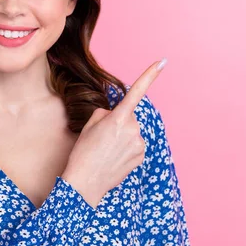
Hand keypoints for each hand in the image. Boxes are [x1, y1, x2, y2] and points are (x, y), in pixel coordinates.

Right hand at [61, 58, 166, 207]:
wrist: (85, 183)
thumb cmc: (83, 153)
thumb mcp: (89, 125)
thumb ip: (106, 113)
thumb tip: (116, 115)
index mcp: (118, 118)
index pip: (136, 92)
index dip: (150, 75)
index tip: (162, 62)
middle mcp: (133, 129)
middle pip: (129, 117)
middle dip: (119, 122)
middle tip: (102, 138)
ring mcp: (139, 144)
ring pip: (132, 132)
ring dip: (123, 137)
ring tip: (107, 151)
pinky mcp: (141, 156)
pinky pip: (135, 145)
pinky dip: (127, 149)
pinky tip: (114, 158)